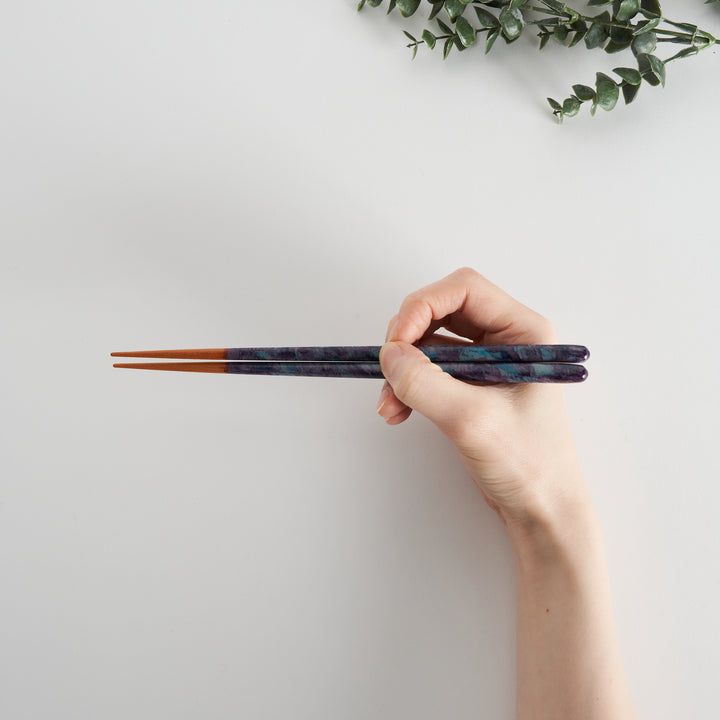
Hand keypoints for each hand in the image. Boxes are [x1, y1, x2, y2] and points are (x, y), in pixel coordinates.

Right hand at [376, 268, 587, 531]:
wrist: (541, 512)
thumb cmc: (528, 465)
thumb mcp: (472, 420)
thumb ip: (426, 383)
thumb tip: (388, 355)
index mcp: (524, 332)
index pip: (464, 290)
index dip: (423, 306)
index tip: (397, 341)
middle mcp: (505, 340)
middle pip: (441, 311)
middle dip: (408, 338)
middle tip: (389, 367)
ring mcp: (486, 364)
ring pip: (430, 343)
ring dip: (403, 368)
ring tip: (389, 404)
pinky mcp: (470, 387)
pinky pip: (429, 370)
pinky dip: (407, 386)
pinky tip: (396, 411)